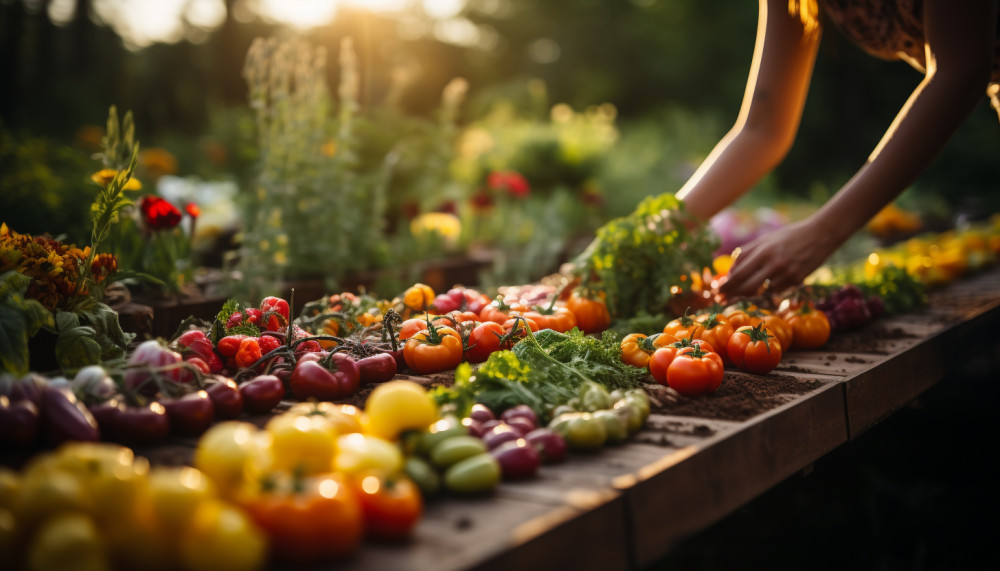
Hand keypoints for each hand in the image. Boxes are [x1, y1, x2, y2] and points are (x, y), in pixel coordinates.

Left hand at [718, 217, 840, 298]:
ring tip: (735, 294)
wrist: (820, 235)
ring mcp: (787, 274)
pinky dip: (766, 289)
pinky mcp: (797, 281)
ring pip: (761, 291)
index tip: (716, 291)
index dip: (726, 285)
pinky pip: (775, 290)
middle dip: (731, 295)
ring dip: (747, 293)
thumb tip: (730, 271)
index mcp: (764, 251)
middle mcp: (774, 264)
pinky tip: (763, 285)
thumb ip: (746, 253)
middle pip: (747, 287)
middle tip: (720, 299)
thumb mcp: (765, 240)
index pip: (740, 274)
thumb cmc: (788, 236)